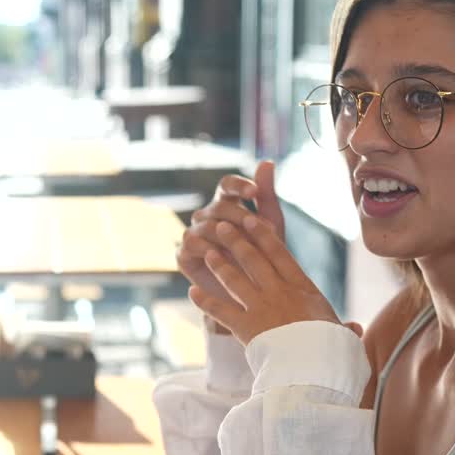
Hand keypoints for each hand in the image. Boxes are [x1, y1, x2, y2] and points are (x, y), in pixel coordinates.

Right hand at [180, 162, 285, 329]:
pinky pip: (192, 244)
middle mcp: (207, 216)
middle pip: (218, 206)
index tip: (254, 192)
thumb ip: (267, 194)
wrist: (252, 294)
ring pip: (205, 224)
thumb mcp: (270, 224)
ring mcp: (193, 234)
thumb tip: (267, 161)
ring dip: (227, 233)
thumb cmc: (263, 256)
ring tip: (246, 244)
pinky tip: (223, 255)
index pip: (226, 184)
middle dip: (239, 214)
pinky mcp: (184, 254)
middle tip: (257, 226)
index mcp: (226, 203)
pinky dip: (208, 248)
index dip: (238, 185)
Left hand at [193, 213, 359, 345]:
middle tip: (222, 226)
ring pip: (234, 279)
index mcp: (304, 289)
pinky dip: (205, 301)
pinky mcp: (246, 328)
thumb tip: (356, 330)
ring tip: (207, 251)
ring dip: (219, 264)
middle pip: (254, 259)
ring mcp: (261, 308)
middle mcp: (280, 293)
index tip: (253, 220)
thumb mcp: (342, 336)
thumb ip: (345, 330)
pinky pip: (221, 310)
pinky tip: (192, 292)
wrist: (315, 367)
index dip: (264, 235)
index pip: (280, 255)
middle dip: (236, 240)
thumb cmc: (334, 351)